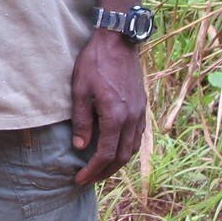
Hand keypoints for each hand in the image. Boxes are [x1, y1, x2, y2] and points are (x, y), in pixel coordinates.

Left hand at [69, 32, 145, 185]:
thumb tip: (80, 146)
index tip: (79, 178)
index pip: (105, 154)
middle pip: (121, 157)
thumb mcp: (80, 90)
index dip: (92, 170)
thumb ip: (81, 120)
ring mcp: (140, 112)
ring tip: (100, 169)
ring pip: (132, 148)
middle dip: (105, 172)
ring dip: (117, 163)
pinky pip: (137, 136)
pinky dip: (126, 149)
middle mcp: (132, 118)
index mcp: (115, 116)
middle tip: (88, 179)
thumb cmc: (95, 62)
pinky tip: (115, 150)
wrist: (118, 41)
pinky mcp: (142, 106)